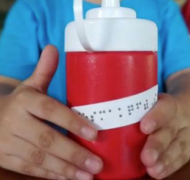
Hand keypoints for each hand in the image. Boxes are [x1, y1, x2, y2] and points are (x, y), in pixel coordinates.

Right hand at [0, 45, 102, 179]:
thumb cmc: (17, 102)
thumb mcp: (29, 86)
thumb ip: (43, 71)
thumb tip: (54, 47)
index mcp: (24, 100)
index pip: (51, 110)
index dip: (72, 122)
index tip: (95, 134)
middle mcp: (15, 121)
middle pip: (47, 139)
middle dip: (73, 153)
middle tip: (97, 164)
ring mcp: (9, 143)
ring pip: (40, 159)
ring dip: (65, 169)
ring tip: (88, 175)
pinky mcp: (7, 158)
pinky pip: (31, 169)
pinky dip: (52, 175)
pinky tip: (70, 178)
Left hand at [140, 94, 189, 178]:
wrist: (181, 114)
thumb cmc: (157, 108)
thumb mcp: (151, 103)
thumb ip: (136, 107)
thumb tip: (109, 115)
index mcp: (169, 105)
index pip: (165, 108)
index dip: (156, 117)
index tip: (144, 128)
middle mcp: (179, 119)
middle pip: (169, 131)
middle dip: (158, 145)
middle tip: (147, 157)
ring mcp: (184, 134)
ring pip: (177, 146)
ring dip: (164, 160)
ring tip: (152, 169)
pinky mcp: (187, 148)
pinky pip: (180, 158)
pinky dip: (169, 167)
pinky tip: (158, 173)